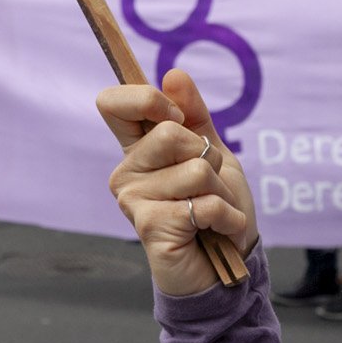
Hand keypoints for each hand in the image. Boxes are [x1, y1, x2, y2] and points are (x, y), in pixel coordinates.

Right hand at [97, 69, 256, 297]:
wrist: (229, 268)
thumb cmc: (217, 208)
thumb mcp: (212, 153)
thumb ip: (193, 115)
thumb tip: (173, 74)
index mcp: (137, 148)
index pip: (113, 103)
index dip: (147, 99)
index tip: (176, 116)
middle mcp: (126, 171)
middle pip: (168, 132)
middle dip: (207, 155)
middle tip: (208, 184)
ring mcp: (133, 200)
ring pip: (195, 169)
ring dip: (221, 191)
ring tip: (213, 213)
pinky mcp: (149, 227)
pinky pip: (203, 203)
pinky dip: (226, 216)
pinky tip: (219, 231)